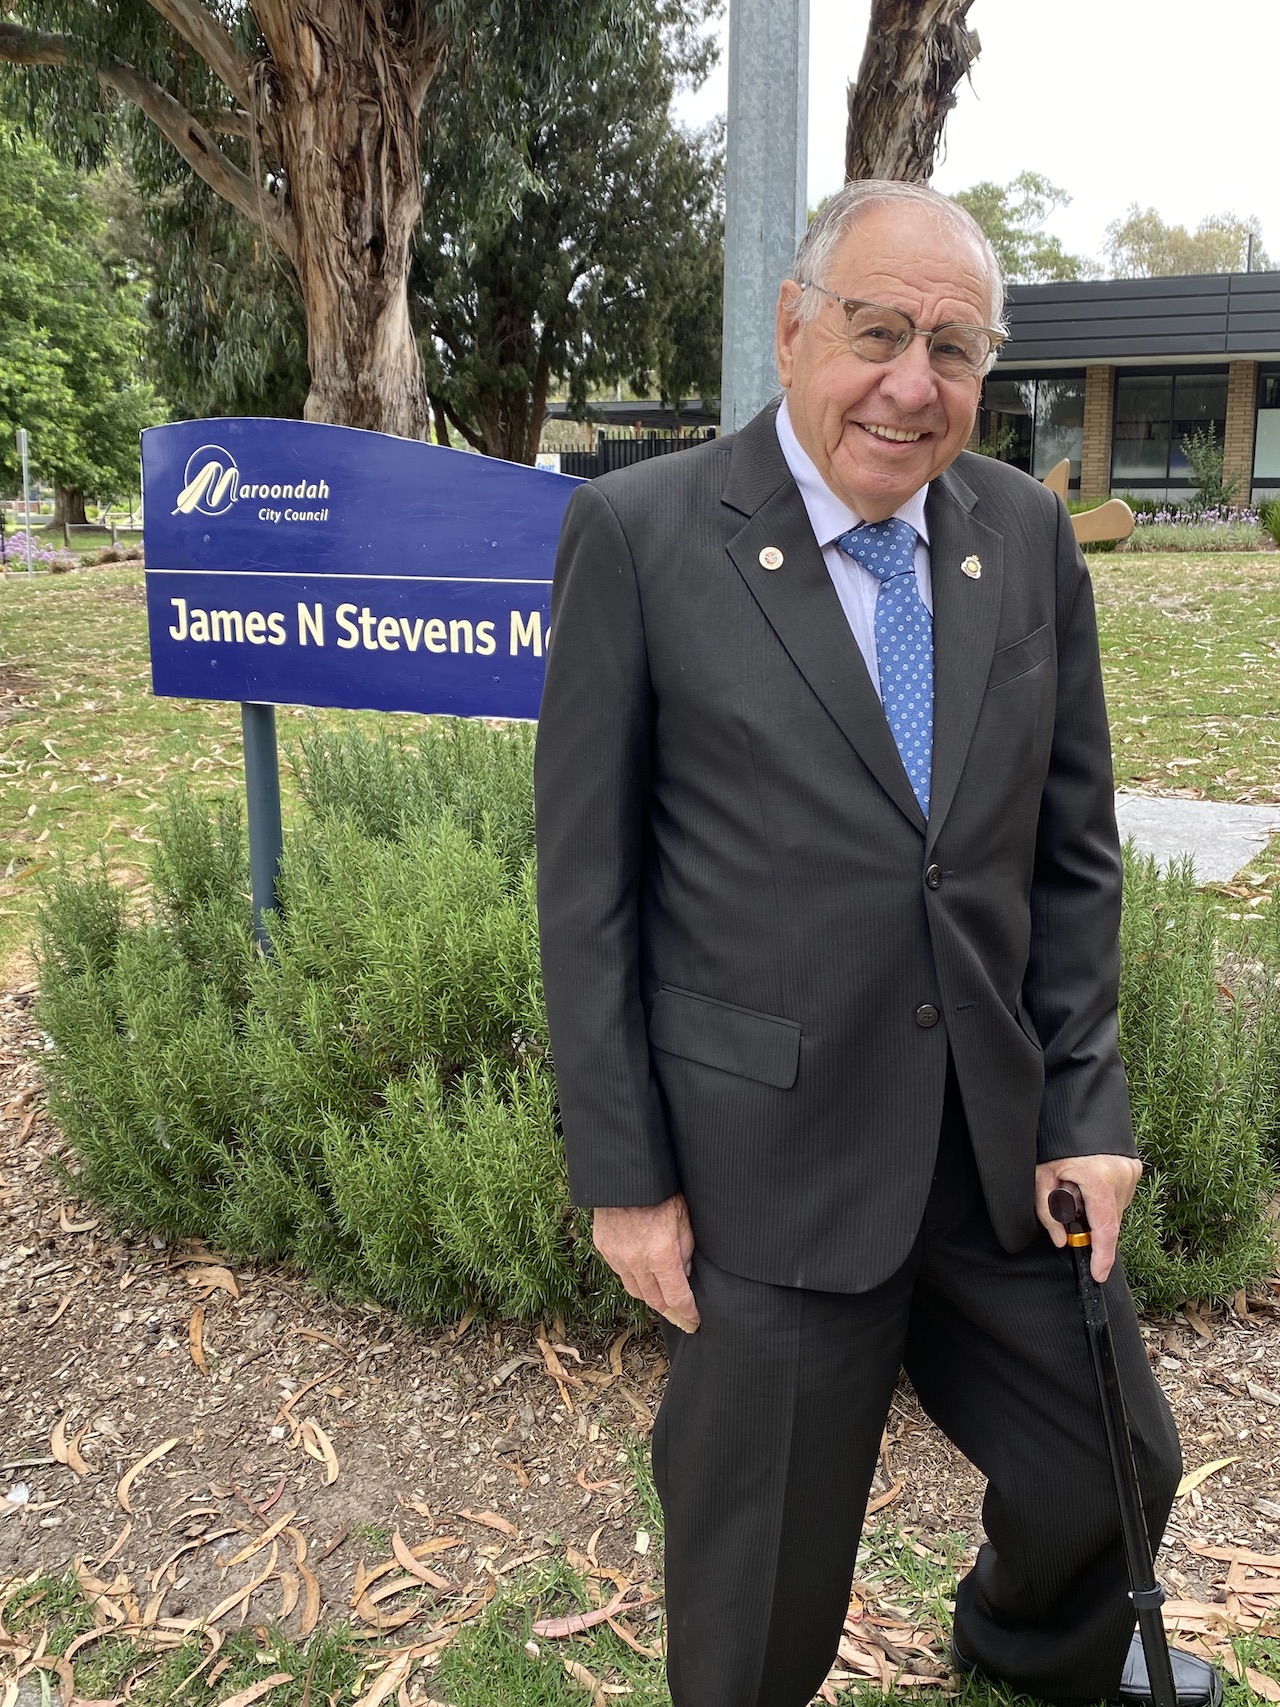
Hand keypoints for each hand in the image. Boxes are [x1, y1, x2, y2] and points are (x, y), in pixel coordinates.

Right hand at [594, 1193, 699, 1332]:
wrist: (625, 1174)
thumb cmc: (661, 1192)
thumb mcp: (684, 1219)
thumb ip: (685, 1251)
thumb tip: (684, 1275)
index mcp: (661, 1254)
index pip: (676, 1298)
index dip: (687, 1313)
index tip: (694, 1320)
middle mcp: (637, 1261)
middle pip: (654, 1300)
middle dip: (670, 1310)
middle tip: (681, 1315)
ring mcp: (617, 1256)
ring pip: (635, 1290)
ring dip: (650, 1296)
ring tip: (662, 1297)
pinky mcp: (604, 1247)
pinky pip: (620, 1273)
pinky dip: (633, 1278)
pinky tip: (642, 1274)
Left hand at [1035, 1153, 1141, 1282]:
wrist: (1072, 1114)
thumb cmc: (1054, 1144)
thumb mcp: (1041, 1178)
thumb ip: (1048, 1213)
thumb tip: (1062, 1241)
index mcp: (1099, 1178)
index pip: (1105, 1228)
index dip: (1103, 1256)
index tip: (1098, 1274)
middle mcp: (1122, 1175)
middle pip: (1110, 1220)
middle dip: (1090, 1225)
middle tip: (1068, 1207)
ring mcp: (1131, 1170)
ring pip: (1115, 1209)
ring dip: (1096, 1210)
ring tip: (1075, 1187)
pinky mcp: (1134, 1167)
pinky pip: (1120, 1196)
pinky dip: (1104, 1199)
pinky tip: (1087, 1183)